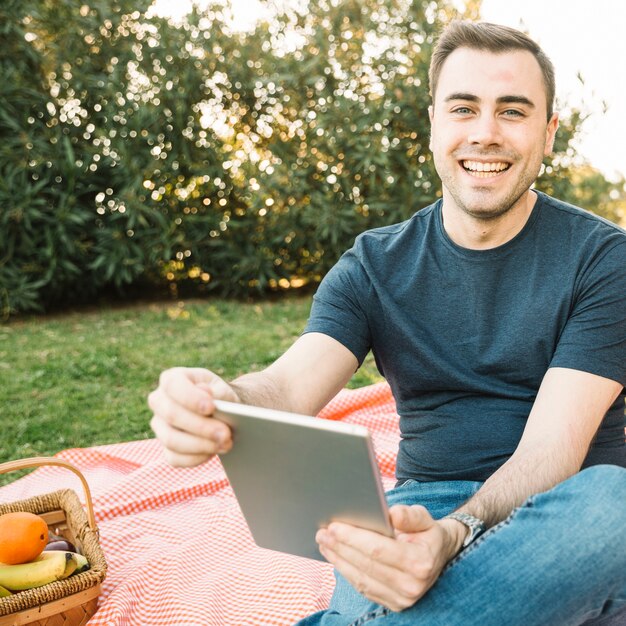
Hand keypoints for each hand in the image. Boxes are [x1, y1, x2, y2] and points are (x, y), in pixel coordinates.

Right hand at [148, 367, 239, 466]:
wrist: (224, 413)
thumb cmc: (220, 397)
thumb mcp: (222, 388)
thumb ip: (215, 390)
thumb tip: (205, 391)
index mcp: (171, 379)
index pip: (173, 385)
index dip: (190, 398)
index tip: (211, 407)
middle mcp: (159, 401)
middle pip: (171, 415)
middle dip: (201, 426)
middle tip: (225, 433)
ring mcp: (159, 426)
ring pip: (171, 440)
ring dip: (201, 445)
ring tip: (225, 444)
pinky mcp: (166, 448)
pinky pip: (175, 458)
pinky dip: (196, 457)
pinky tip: (213, 453)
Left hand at [316, 504, 464, 611]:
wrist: (439, 555)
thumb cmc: (427, 532)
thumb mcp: (424, 517)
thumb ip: (409, 515)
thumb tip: (391, 514)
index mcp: (419, 562)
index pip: (378, 549)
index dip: (353, 538)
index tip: (333, 526)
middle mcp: (411, 585)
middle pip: (366, 565)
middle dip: (340, 547)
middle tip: (322, 532)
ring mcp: (402, 599)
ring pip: (361, 579)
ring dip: (338, 560)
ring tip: (324, 543)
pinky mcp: (393, 604)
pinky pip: (363, 587)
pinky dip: (346, 571)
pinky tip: (336, 556)